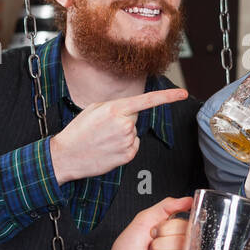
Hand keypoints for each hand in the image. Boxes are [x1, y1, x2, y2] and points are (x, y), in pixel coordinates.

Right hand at [50, 88, 187, 183]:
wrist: (66, 156)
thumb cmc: (78, 132)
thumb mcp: (93, 109)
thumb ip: (115, 106)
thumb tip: (131, 110)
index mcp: (115, 108)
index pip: (148, 100)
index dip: (168, 97)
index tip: (183, 94)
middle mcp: (124, 124)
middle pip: (135, 118)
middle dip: (123, 121)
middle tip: (103, 129)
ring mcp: (127, 141)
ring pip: (134, 133)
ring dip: (122, 135)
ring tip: (103, 140)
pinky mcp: (128, 155)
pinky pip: (133, 146)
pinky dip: (123, 148)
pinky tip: (108, 149)